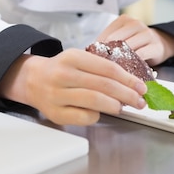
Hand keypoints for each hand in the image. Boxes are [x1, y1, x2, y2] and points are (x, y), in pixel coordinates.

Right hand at [0, 48, 147, 125]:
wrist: (32, 80)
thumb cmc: (61, 70)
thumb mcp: (78, 59)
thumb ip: (100, 67)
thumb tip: (131, 83)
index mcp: (72, 57)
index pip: (108, 68)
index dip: (128, 79)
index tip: (141, 86)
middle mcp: (63, 75)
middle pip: (104, 86)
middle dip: (127, 95)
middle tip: (140, 100)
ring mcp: (57, 95)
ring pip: (95, 101)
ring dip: (115, 106)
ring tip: (123, 107)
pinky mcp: (56, 113)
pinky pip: (84, 116)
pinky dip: (96, 115)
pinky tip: (99, 112)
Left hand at [98, 14, 173, 65]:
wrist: (161, 43)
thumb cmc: (136, 43)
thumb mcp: (123, 37)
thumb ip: (108, 43)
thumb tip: (87, 54)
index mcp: (124, 20)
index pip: (106, 35)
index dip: (98, 49)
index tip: (93, 61)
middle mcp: (136, 24)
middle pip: (116, 41)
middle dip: (108, 56)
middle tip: (101, 68)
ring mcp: (147, 34)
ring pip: (129, 48)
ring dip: (120, 61)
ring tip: (112, 71)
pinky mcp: (156, 46)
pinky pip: (141, 56)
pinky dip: (133, 64)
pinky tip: (127, 72)